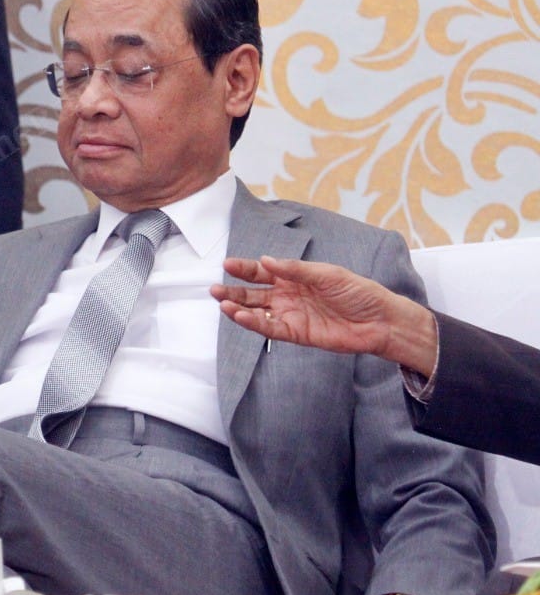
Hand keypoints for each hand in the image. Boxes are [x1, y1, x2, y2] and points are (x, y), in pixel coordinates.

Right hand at [209, 256, 438, 376]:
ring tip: (222, 303)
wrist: (380, 320)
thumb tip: (266, 261)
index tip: (227, 264)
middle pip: (254, 293)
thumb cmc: (358, 292)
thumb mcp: (327, 274)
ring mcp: (291, 315)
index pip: (263, 272)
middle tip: (214, 288)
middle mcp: (288, 296)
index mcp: (295, 277)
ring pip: (257, 312)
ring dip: (239, 308)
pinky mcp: (296, 334)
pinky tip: (240, 317)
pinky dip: (254, 323)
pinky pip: (270, 329)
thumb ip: (295, 269)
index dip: (245, 268)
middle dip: (233, 290)